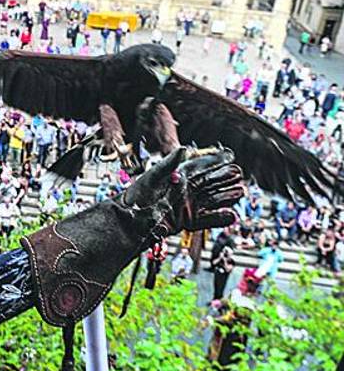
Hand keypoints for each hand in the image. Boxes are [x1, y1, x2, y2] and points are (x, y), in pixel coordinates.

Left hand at [120, 147, 243, 237]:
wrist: (129, 221)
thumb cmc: (137, 196)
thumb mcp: (153, 177)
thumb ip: (170, 164)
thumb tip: (185, 149)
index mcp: (177, 176)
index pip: (200, 166)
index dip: (215, 161)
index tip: (230, 155)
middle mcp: (184, 190)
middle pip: (209, 182)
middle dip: (225, 178)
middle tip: (239, 173)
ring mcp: (186, 206)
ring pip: (211, 200)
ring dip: (226, 196)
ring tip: (241, 191)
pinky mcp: (185, 221)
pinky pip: (205, 219)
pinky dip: (218, 218)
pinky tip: (232, 215)